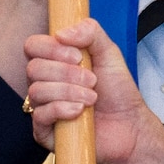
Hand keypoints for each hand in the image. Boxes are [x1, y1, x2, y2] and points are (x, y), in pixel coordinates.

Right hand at [24, 19, 163, 163]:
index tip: (78, 56)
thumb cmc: (118, 92)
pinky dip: (61, 109)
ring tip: (91, 98)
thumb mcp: (109, 53)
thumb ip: (90, 32)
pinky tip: (79, 111)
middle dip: (66, 73)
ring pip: (37, 91)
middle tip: (92, 80)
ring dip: (68, 91)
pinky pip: (40, 115)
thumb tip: (61, 32)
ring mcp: (43, 107)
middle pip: (33, 68)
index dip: (51, 48)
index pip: (33, 46)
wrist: (130, 126)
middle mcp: (45, 83)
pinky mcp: (44, 131)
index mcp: (55, 62)